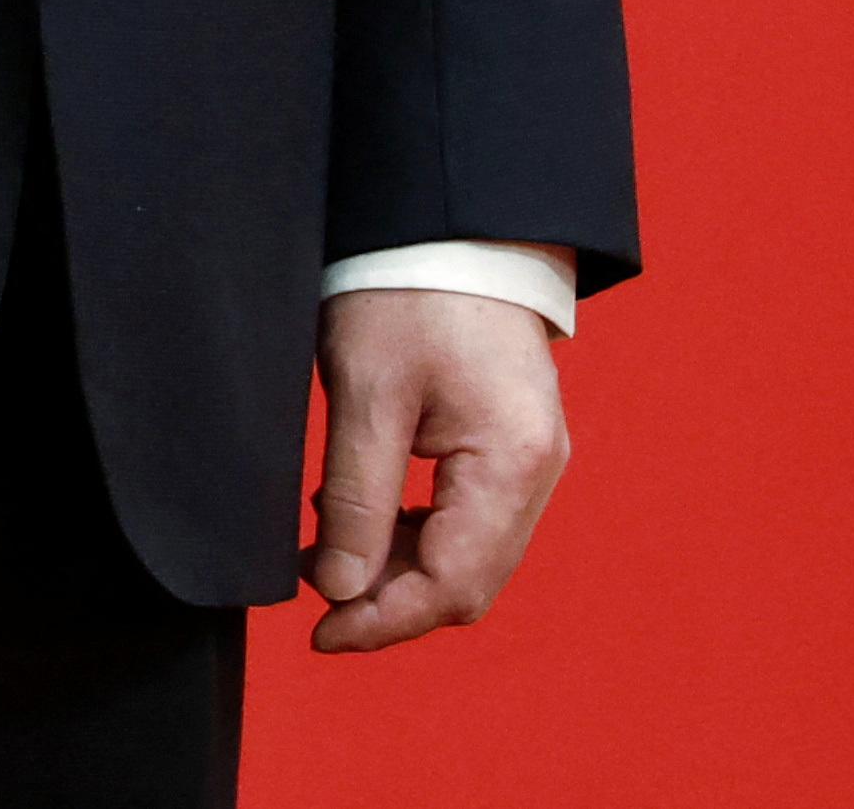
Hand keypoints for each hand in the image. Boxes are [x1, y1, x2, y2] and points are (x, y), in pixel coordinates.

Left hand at [304, 282, 571, 651]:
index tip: (319, 631)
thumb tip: (342, 592)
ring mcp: (531, 458)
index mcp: (510, 462)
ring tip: (329, 547)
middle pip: (468, 582)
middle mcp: (537, 470)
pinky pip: (471, 520)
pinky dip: (417, 534)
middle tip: (316, 589)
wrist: (452, 221)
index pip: (451, 586)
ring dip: (400, 569)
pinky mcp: (512, 443)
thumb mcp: (366, 393)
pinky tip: (363, 514)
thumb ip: (356, 501)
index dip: (383, 622)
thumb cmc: (409, 289)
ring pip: (469, 556)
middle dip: (391, 601)